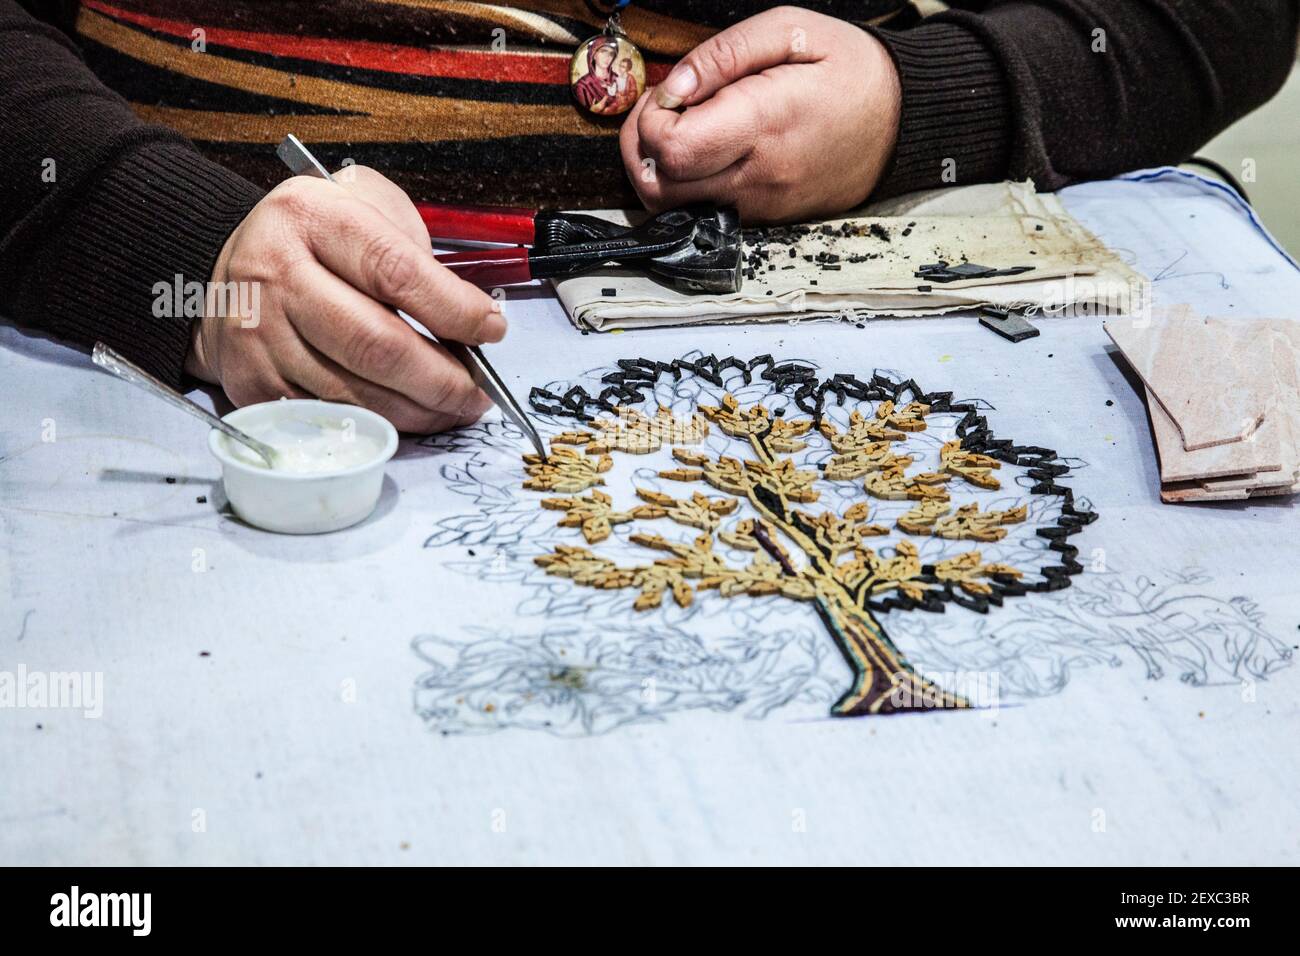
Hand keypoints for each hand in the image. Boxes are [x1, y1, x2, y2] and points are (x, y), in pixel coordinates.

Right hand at [184, 165, 502, 432]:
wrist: (231, 269)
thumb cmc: (318, 239)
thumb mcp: (366, 206)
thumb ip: (415, 250)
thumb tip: (470, 320)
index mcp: (312, 218)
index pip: (396, 272)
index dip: (455, 310)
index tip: (492, 329)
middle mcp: (276, 275)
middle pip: (377, 346)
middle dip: (443, 379)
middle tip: (478, 391)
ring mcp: (259, 335)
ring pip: (356, 393)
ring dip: (419, 410)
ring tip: (453, 406)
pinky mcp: (252, 382)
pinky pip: (330, 417)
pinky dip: (379, 423)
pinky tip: (407, 414)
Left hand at [620, 6, 900, 222]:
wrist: (904, 123)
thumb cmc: (851, 72)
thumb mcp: (792, 31)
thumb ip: (723, 54)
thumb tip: (673, 86)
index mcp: (764, 122)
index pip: (673, 148)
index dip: (650, 122)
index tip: (667, 96)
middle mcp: (759, 175)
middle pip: (660, 187)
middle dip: (641, 148)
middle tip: (660, 115)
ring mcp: (761, 205)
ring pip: (674, 209)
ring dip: (658, 172)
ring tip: (678, 134)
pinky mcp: (764, 219)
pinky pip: (703, 214)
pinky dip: (687, 187)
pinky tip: (704, 153)